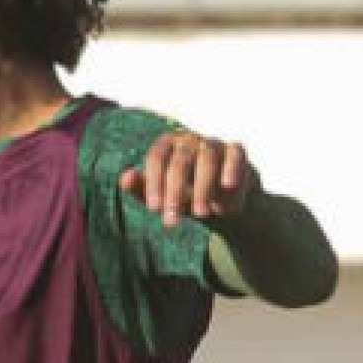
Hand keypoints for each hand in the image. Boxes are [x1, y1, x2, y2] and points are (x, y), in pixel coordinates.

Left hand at [119, 131, 258, 226]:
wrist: (222, 205)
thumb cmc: (185, 197)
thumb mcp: (162, 198)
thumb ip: (142, 189)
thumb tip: (125, 178)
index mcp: (167, 146)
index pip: (156, 158)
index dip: (153, 183)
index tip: (154, 210)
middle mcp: (189, 140)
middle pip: (180, 161)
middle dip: (175, 193)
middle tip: (172, 222)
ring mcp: (214, 143)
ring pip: (207, 159)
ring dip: (203, 188)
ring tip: (201, 214)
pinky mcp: (237, 151)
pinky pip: (235, 157)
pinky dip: (231, 171)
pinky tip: (227, 190)